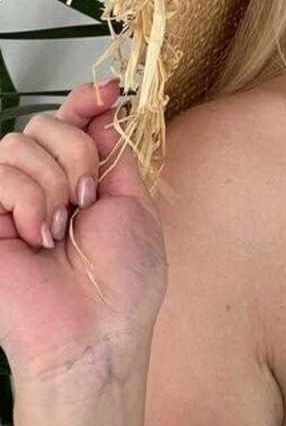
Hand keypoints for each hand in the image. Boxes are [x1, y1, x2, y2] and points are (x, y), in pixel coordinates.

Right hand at [0, 78, 166, 386]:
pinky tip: (36, 237)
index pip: (70, 119)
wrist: (96, 332)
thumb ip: (114, 151)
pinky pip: (0, 176)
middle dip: (76, 155)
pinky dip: (28, 202)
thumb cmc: (121, 283)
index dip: (84, 99)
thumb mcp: (133, 202)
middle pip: (45, 123)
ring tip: (60, 230)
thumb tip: (103, 106)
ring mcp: (6, 203)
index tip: (106, 93)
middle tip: (86, 203)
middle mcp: (39, 185)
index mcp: (78, 179)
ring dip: (53, 184)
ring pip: (19, 143)